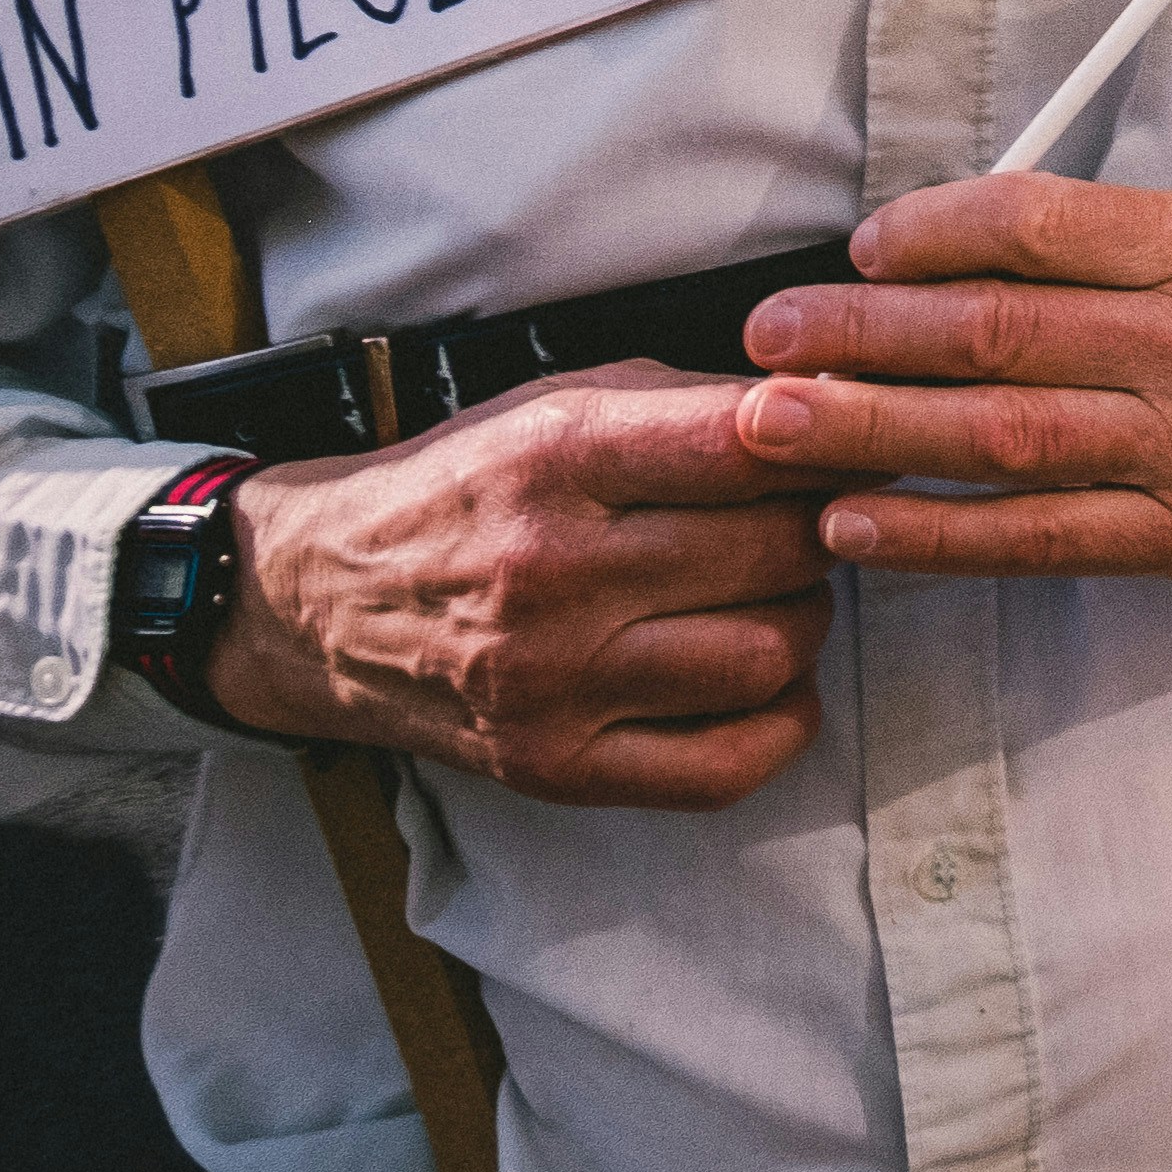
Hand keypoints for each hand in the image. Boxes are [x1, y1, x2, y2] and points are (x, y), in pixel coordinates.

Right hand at [211, 362, 866, 808]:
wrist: (321, 601)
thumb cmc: (470, 488)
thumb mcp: (563, 404)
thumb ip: (698, 405)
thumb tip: (836, 410)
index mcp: (555, 461)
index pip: (748, 446)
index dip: (827, 440)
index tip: (851, 438)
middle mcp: (552, 575)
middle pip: (777, 552)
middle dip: (821, 529)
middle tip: (811, 519)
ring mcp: (552, 683)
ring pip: (766, 655)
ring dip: (803, 621)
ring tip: (775, 594)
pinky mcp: (553, 767)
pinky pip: (723, 766)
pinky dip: (777, 722)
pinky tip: (764, 680)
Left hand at [733, 180, 1171, 576]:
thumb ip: (1112, 243)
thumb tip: (951, 249)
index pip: (1041, 224)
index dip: (931, 233)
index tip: (859, 249)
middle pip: (1000, 334)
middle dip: (862, 335)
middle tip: (763, 337)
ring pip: (1002, 438)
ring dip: (872, 432)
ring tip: (771, 426)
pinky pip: (1038, 538)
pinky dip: (937, 533)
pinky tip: (855, 523)